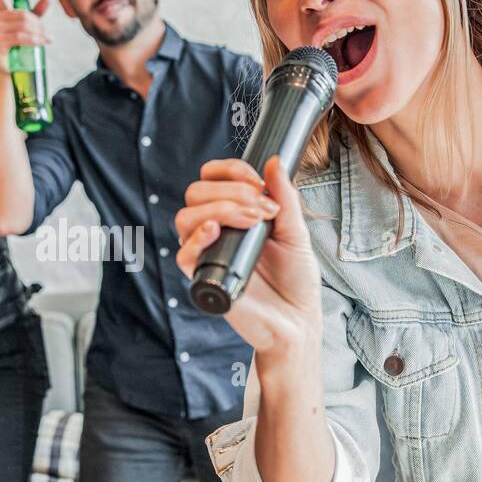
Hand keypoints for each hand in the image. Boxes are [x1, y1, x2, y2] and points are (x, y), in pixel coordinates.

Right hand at [0, 0, 49, 84]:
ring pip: (22, 26)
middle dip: (38, 24)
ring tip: (47, 39)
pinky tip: (41, 42)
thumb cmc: (16, 46)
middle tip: (47, 33)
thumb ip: (36, 13)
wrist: (6, 68)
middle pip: (23, 15)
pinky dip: (33, 39)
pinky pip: (19, 37)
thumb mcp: (27, 28)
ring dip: (38, 32)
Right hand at [174, 155, 323, 358]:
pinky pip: (183, 253)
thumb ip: (284, 197)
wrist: (298, 319)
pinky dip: (197, 238)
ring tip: (252, 222)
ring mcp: (207, 253)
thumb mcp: (296, 231)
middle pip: (196, 192)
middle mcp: (216, 230)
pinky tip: (216, 232)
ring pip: (186, 216)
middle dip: (231, 191)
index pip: (212, 178)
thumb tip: (275, 162)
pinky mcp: (203, 278)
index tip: (256, 179)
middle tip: (262, 210)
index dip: (229, 170)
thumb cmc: (296, 279)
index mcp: (233, 214)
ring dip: (219, 209)